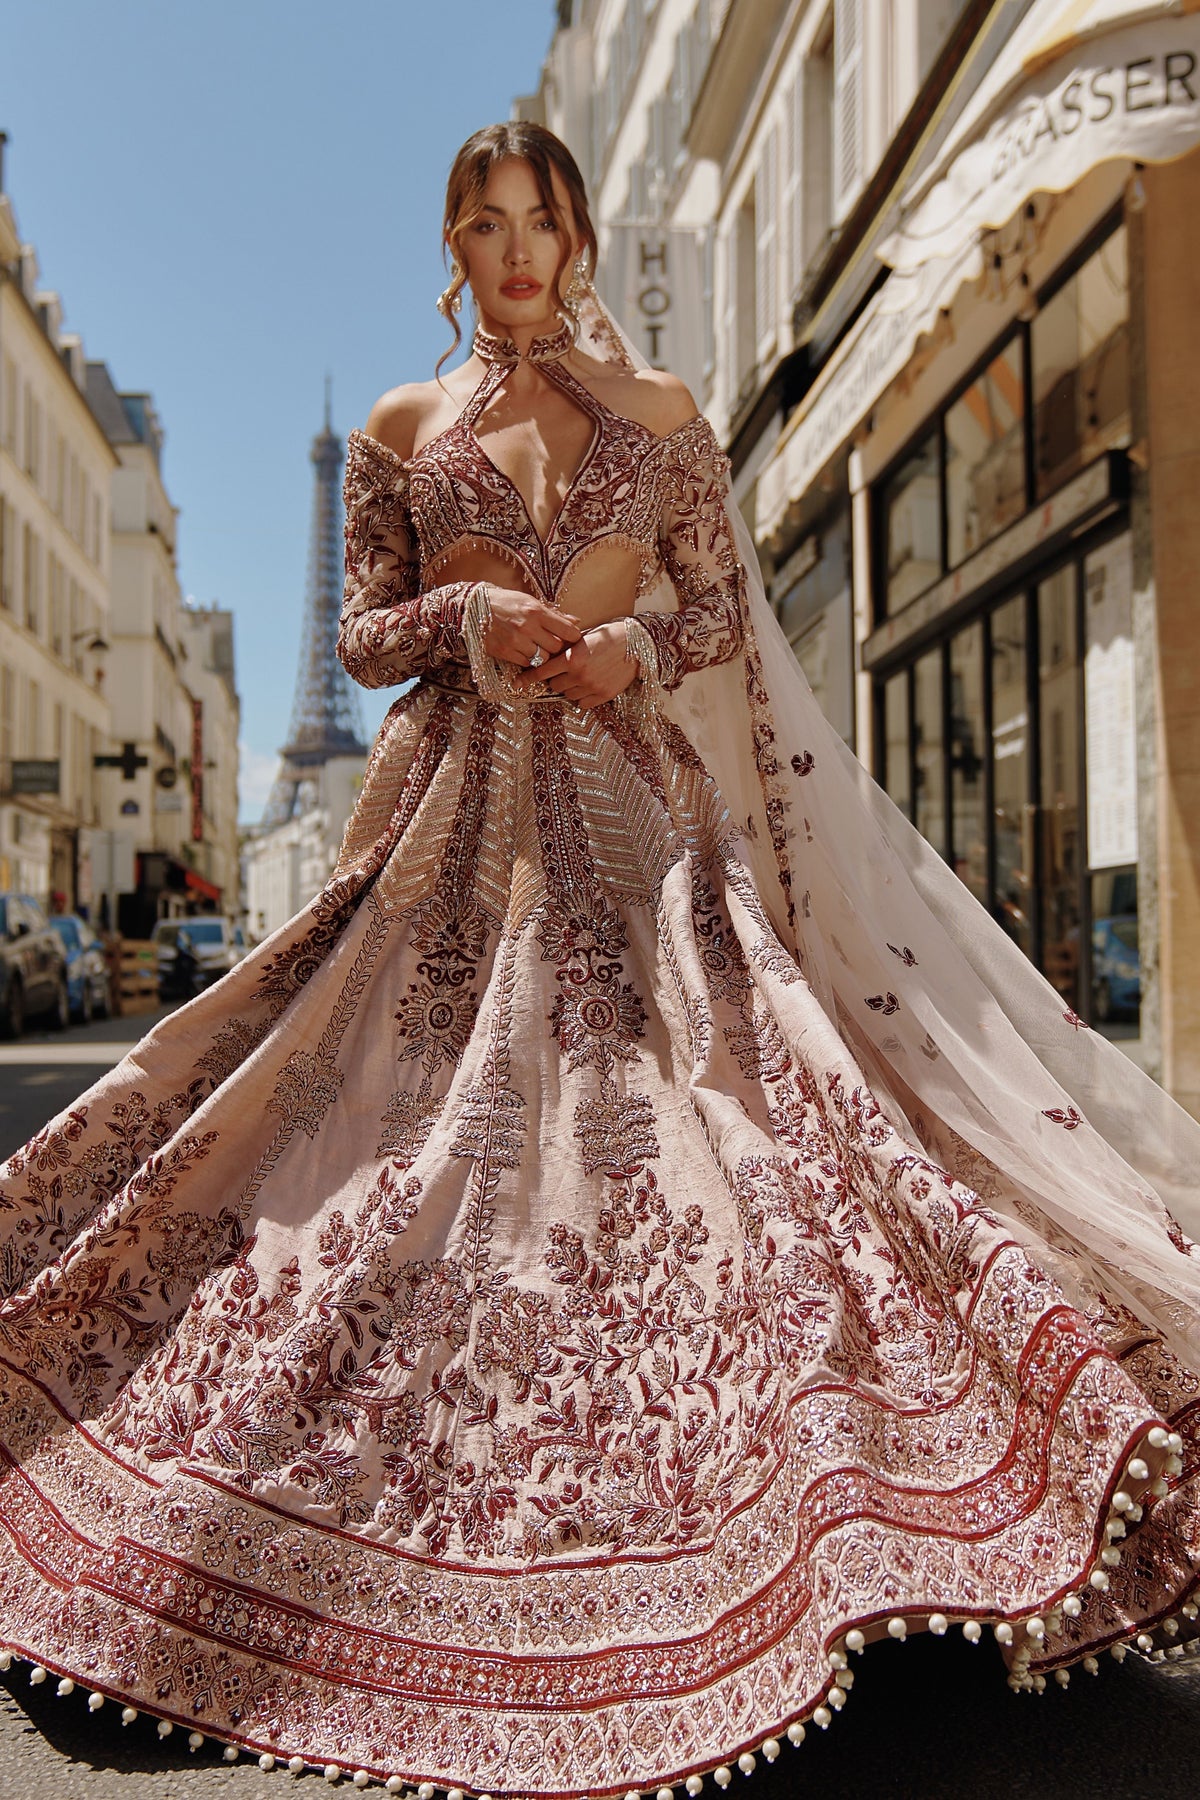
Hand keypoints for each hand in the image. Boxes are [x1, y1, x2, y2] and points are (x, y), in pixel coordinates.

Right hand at [481, 587, 582, 666]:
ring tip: (537, 646)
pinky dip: (528, 659)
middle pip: (556, 647)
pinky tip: (524, 650)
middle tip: (553, 643)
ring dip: (542, 655)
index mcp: (536, 611)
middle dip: (557, 647)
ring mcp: (515, 641)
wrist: (472, 607)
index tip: (571, 638)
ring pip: (542, 658)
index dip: (573, 637)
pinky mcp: (504, 652)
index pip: (567, 631)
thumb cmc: (505, 602)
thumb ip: (553, 614)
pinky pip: (526, 663)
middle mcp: (527, 627)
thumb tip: (575, 622)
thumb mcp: (530, 601)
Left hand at [514, 620, 637, 708]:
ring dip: (569, 688)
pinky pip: (582, 703)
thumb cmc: (607, 637)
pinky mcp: (603, 696)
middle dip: (556, 679)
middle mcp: (579, 675)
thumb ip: (563, 648)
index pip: (542, 672)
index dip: (528, 678)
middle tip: (564, 671)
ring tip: (580, 676)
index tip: (517, 684)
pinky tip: (588, 685)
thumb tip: (544, 655)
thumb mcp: (582, 638)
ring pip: (568, 695)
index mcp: (571, 658)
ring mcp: (592, 687)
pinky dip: (581, 696)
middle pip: (554, 686)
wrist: (635, 644)